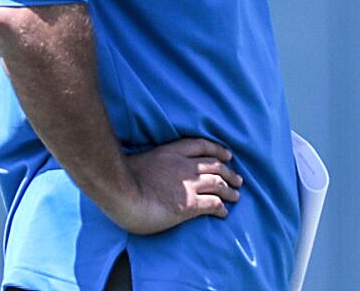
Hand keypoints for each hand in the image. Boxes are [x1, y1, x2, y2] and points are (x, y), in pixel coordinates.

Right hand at [107, 137, 243, 234]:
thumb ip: (156, 163)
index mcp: (172, 151)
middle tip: (238, 179)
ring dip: (230, 190)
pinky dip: (221, 208)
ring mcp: (190, 185)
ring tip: (236, 196)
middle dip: (229, 172)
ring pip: (219, 184)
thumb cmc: (122, 179)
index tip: (228, 155)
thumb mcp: (143, 160)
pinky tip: (224, 213)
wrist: (122, 191)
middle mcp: (185, 166)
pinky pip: (213, 204)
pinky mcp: (190, 204)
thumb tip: (157, 172)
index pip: (202, 146)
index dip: (218, 150)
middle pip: (216, 165)